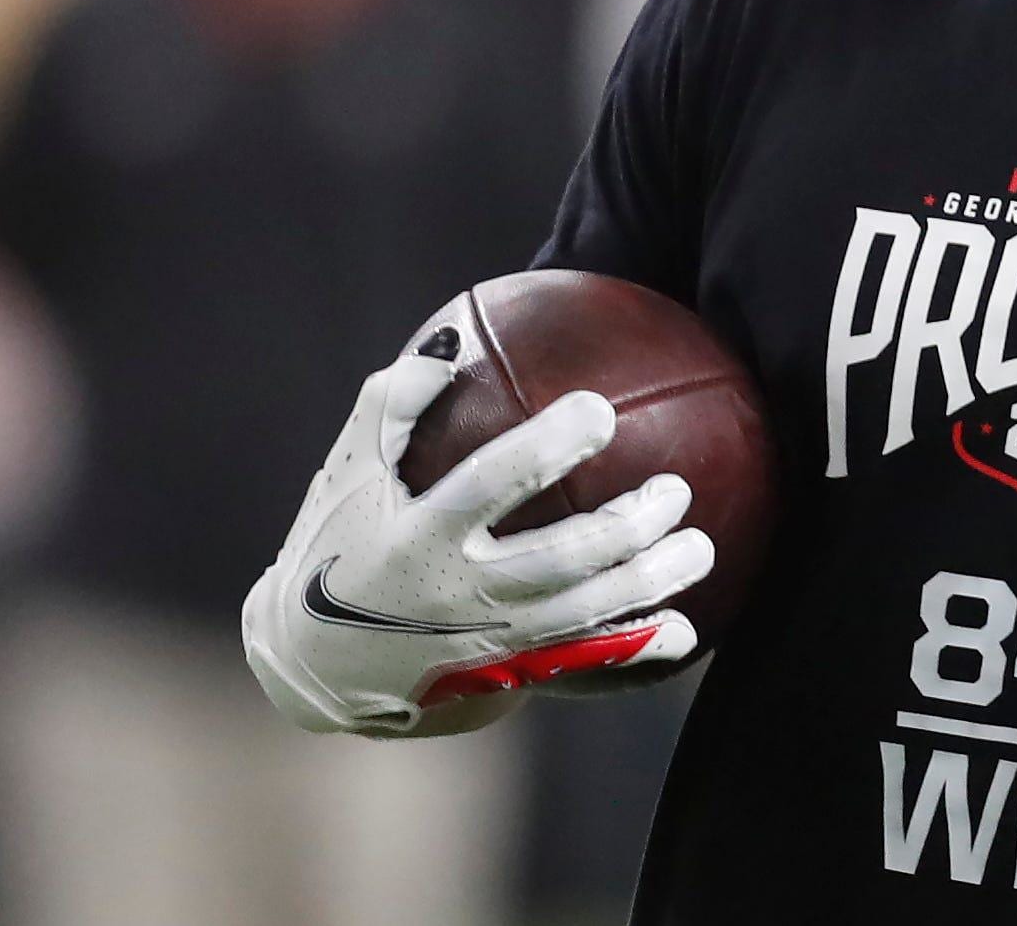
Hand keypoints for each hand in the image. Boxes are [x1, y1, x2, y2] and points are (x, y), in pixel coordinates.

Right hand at [241, 300, 713, 736]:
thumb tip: (451, 341)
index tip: (599, 410)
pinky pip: (582, 663)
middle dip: (625, 527)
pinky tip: (685, 630)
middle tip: (676, 488)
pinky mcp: (504, 674)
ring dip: (649, 584)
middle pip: (559, 562)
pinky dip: (635, 648)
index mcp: (418, 537)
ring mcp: (487, 642)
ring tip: (701, 547)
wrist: (316, 663)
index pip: (490, 486)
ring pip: (584, 616)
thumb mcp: (346, 472)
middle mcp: (458, 595)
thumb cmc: (338, 544)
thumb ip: (392, 405)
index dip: (546, 448)